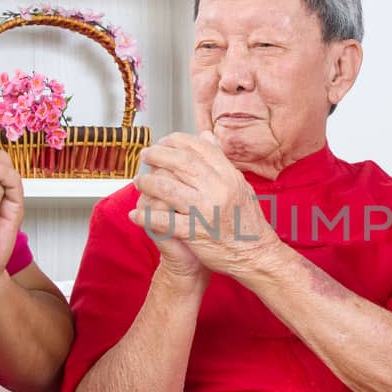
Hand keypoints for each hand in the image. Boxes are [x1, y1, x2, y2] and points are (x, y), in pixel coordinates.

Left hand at [129, 131, 280, 275]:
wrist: (256, 255)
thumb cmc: (248, 222)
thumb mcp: (240, 185)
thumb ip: (221, 161)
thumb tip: (206, 136)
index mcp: (230, 176)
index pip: (200, 148)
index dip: (177, 141)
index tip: (164, 141)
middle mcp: (219, 190)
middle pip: (181, 163)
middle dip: (158, 156)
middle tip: (145, 156)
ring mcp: (206, 211)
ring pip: (168, 188)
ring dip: (148, 183)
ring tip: (139, 182)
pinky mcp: (195, 232)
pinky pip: (164, 221)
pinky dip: (146, 217)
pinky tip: (135, 214)